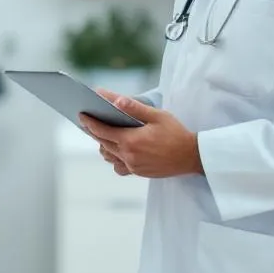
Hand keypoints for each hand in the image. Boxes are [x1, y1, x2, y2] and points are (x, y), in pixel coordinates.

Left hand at [79, 89, 202, 178]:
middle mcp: (129, 156)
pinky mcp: (138, 172)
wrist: (192, 157)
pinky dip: (114, 158)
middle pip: (103, 142)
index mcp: (131, 140)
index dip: (90, 122)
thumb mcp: (157, 115)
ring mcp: (133, 166)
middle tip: (87, 121)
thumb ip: (134, 108)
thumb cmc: (176, 133)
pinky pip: (119, 167)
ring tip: (101, 134)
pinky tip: (116, 151)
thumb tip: (115, 99)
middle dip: (93, 131)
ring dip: (103, 145)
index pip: (103, 130)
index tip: (81, 115)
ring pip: (109, 156)